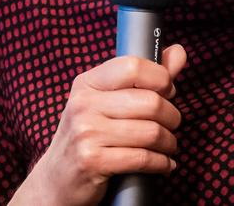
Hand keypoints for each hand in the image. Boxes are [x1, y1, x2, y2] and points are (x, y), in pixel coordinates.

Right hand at [20, 47, 186, 205]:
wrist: (56, 180)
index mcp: (87, 83)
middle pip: (151, 101)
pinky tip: (163, 164)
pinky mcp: (92, 161)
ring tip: (168, 146)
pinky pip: (143, 158)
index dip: (161, 78)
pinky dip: (161, 163)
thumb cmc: (88, 137)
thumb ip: (145, 77)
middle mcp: (83, 104)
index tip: (168, 91)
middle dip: (172, 116)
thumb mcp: (107, 102)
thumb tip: (178, 52)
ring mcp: (85, 133)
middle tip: (172, 124)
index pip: (134, 66)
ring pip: (151, 132)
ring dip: (169, 143)